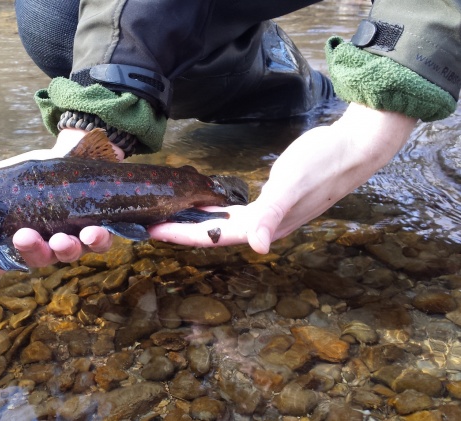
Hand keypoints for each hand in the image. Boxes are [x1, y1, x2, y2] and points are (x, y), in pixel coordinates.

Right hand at [0, 128, 123, 276]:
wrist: (73, 156)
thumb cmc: (31, 177)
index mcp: (17, 239)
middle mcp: (45, 246)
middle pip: (36, 259)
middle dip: (30, 251)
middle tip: (24, 237)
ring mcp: (73, 240)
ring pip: (70, 254)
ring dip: (68, 249)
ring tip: (65, 238)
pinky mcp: (101, 230)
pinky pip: (104, 241)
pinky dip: (105, 238)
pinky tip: (101, 230)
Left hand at [149, 103, 417, 252]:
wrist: (355, 147)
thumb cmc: (323, 163)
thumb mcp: (293, 185)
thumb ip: (273, 214)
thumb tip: (260, 248)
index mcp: (264, 225)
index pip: (213, 236)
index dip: (181, 234)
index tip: (153, 230)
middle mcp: (265, 225)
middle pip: (213, 232)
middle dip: (181, 229)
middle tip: (151, 222)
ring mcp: (271, 213)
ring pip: (224, 223)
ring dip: (196, 221)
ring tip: (169, 214)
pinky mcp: (275, 198)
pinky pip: (237, 210)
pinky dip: (216, 208)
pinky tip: (204, 202)